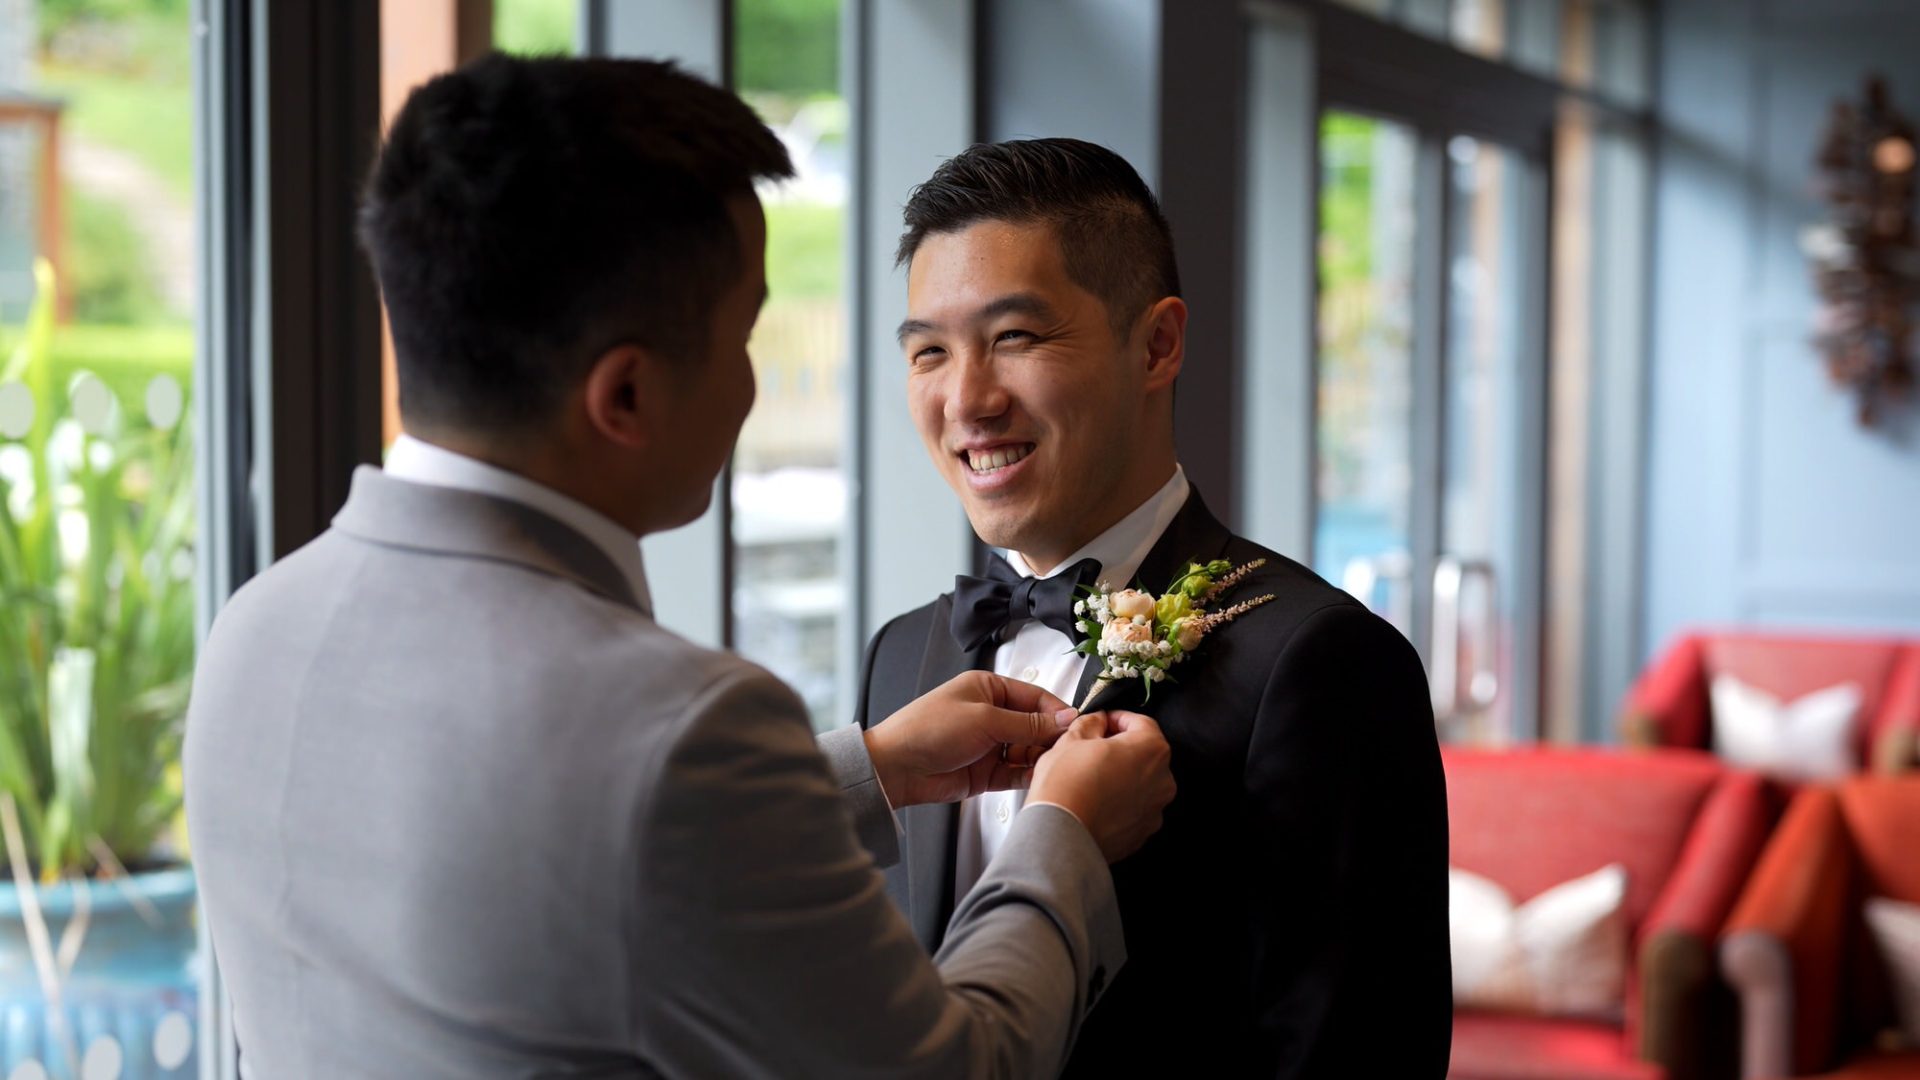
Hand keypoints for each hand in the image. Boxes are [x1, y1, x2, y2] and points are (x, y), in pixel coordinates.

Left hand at [864, 671, 1076, 807]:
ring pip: (1027, 751)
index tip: (1076, 725)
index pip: (1035, 697)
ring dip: (1040, 758)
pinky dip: (1027, 775)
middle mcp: (991, 714)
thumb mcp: (984, 719)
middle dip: (1051, 737)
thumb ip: (1027, 723)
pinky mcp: (985, 772)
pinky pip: (1015, 772)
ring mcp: (989, 744)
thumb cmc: (929, 729)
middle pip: (1035, 725)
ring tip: (1053, 765)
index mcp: (988, 689)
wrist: (895, 767)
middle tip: (1068, 749)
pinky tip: (1039, 778)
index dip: (1056, 711)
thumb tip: (1064, 719)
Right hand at [1028, 710, 1174, 862]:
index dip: (1117, 718)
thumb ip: (1092, 722)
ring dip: (1121, 777)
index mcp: (1151, 749)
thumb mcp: (1073, 738)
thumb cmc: (1067, 786)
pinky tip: (1095, 801)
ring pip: (1140, 783)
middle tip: (1092, 750)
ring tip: (1091, 779)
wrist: (1059, 834)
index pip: (1141, 722)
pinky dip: (1119, 803)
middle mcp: (1162, 780)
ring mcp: (1155, 810)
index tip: (1102, 721)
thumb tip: (1097, 722)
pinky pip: (1133, 810)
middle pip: (1144, 754)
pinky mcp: (1142, 833)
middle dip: (1121, 749)